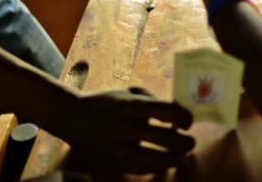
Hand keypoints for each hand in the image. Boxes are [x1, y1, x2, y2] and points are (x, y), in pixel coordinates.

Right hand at [60, 87, 194, 173]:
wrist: (72, 117)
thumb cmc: (106, 102)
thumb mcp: (128, 92)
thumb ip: (153, 100)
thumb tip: (178, 112)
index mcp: (128, 105)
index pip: (166, 111)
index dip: (184, 117)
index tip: (187, 122)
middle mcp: (123, 127)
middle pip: (165, 139)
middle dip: (185, 143)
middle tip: (189, 142)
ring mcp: (117, 148)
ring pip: (155, 161)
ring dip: (174, 159)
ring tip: (181, 156)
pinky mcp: (113, 162)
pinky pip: (141, 169)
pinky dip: (156, 167)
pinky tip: (164, 162)